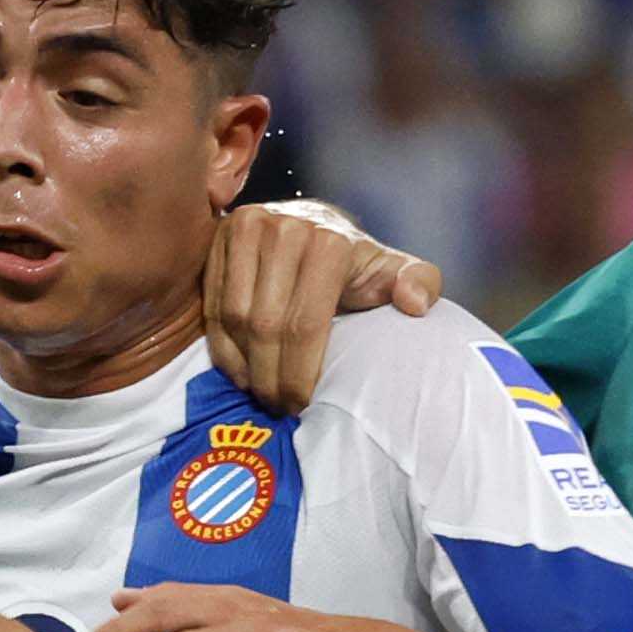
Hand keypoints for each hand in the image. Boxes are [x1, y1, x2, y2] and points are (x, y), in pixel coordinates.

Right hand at [197, 196, 438, 413]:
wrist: (318, 224)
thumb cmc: (357, 263)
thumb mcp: (394, 271)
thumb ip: (420, 284)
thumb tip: (415, 305)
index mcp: (330, 243)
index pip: (304, 325)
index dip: (299, 374)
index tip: (302, 404)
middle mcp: (286, 229)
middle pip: (266, 325)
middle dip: (270, 377)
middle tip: (279, 407)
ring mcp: (249, 227)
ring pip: (235, 317)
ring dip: (244, 365)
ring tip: (260, 392)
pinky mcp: (222, 234)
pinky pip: (212, 303)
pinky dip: (222, 345)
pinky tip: (239, 371)